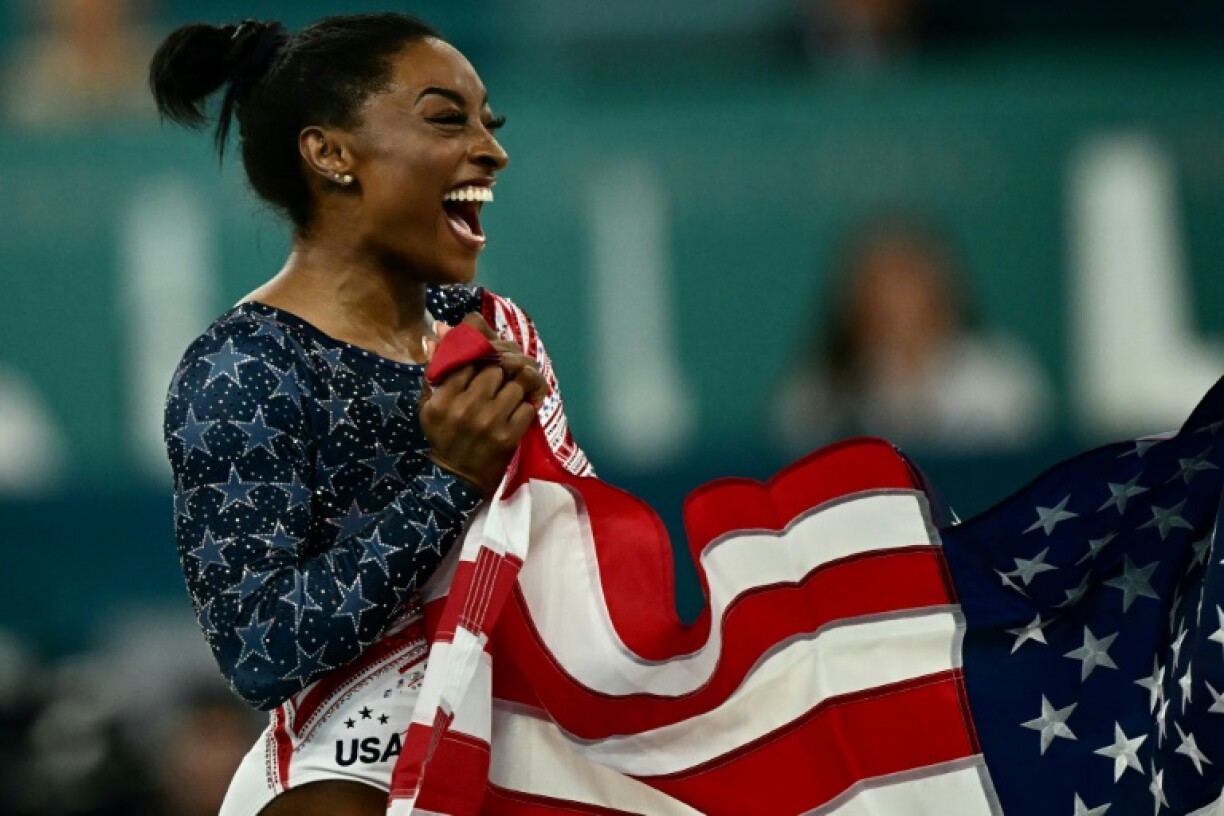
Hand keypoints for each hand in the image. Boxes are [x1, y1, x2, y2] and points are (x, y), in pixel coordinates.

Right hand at [419, 314, 547, 494]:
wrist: (457, 478)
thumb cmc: (442, 435)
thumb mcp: (429, 404)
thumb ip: (434, 368)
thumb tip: (438, 330)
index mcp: (443, 399)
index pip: (468, 359)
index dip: (480, 352)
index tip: (484, 356)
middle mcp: (467, 408)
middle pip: (495, 368)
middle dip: (500, 368)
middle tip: (501, 372)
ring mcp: (490, 423)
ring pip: (515, 385)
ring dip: (515, 386)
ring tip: (510, 390)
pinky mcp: (509, 436)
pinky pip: (527, 407)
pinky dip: (525, 406)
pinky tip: (515, 410)